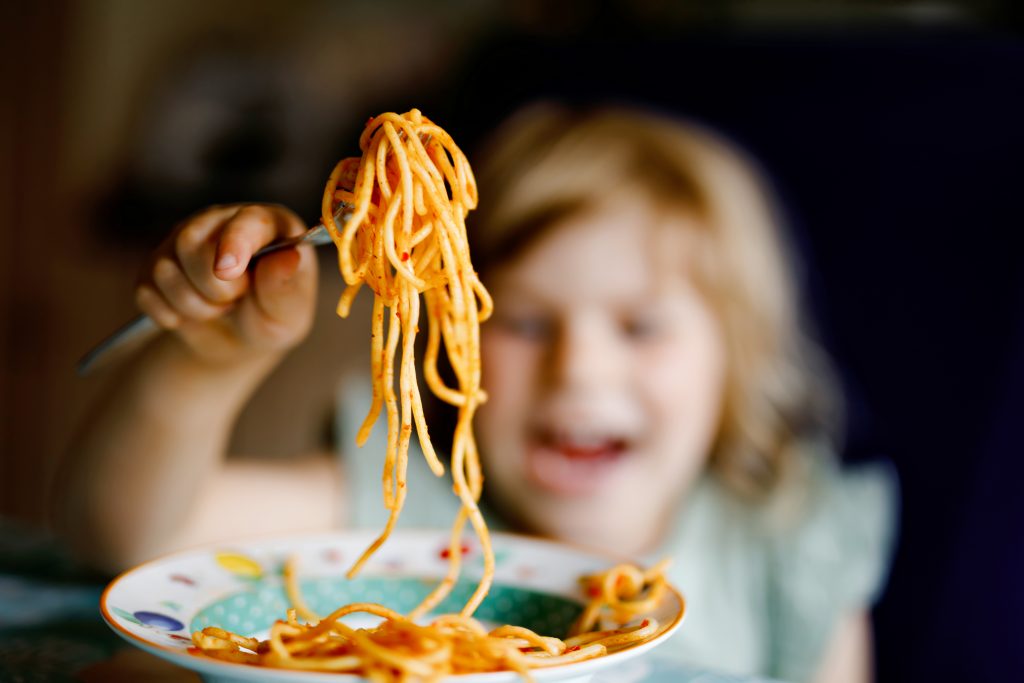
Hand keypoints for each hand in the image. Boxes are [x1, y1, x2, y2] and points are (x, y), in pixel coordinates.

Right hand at [135, 204, 317, 365]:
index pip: (246, 221)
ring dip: (193, 305)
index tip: (228, 271)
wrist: (239, 340)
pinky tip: (191, 315)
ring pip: (165, 269)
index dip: (235, 243)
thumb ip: (286, 288)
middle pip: (191, 242)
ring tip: (219, 308)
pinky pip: (146, 291)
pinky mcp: (156, 265)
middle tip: (235, 302)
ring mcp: (184, 240)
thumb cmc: (271, 318)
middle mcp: (222, 221)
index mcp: (267, 224)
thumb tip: (288, 258)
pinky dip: (168, 314)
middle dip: (213, 287)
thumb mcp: (290, 314)